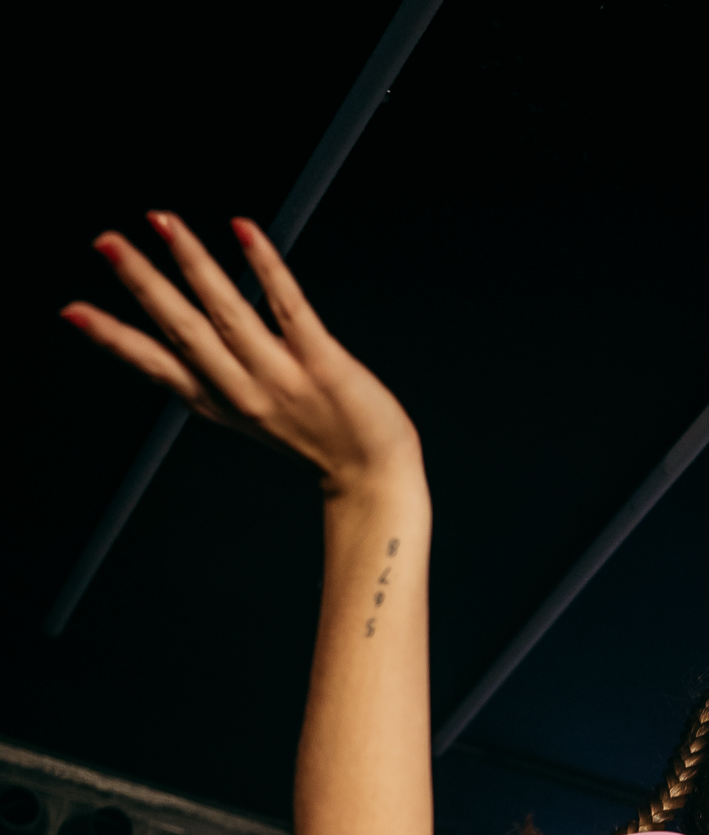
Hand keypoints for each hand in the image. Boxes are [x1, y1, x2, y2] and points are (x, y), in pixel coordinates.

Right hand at [61, 213, 419, 492]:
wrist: (374, 478)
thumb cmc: (319, 438)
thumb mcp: (251, 413)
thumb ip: (216, 378)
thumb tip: (180, 336)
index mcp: (221, 403)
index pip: (156, 367)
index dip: (114, 339)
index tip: (74, 311)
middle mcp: (243, 392)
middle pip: (182, 331)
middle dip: (142, 285)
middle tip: (107, 242)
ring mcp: (282, 379)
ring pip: (226, 313)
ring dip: (191, 262)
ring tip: (162, 221)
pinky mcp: (323, 365)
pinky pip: (289, 307)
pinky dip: (264, 268)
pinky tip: (243, 230)